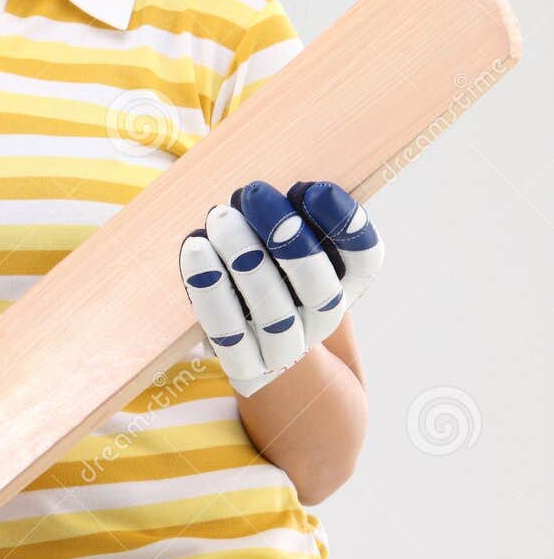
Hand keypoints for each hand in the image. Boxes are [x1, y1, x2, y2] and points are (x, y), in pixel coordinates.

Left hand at [178, 180, 383, 397]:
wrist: (248, 338)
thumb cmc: (262, 265)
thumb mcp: (281, 241)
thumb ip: (283, 216)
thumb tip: (259, 198)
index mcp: (345, 284)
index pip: (364, 259)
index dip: (346, 225)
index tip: (316, 189)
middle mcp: (322, 320)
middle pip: (318, 287)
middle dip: (287, 237)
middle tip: (255, 193)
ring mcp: (286, 350)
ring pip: (273, 311)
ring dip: (245, 257)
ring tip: (220, 217)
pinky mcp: (246, 368)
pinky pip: (228, 333)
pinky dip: (211, 290)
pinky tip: (196, 249)